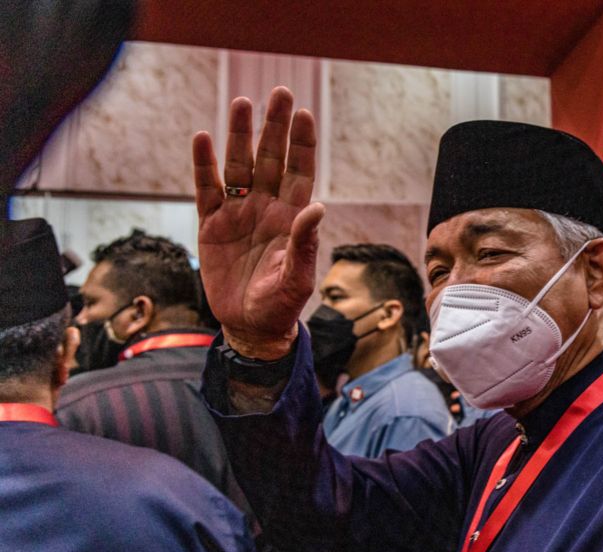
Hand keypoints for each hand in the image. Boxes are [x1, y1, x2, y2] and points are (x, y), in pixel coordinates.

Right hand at [193, 87, 325, 358]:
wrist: (250, 326)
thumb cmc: (281, 304)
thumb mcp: (297, 278)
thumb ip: (305, 243)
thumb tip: (317, 206)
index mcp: (292, 217)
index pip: (300, 171)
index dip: (302, 144)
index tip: (305, 114)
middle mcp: (266, 207)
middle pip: (271, 158)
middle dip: (275, 127)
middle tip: (279, 92)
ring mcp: (238, 213)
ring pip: (239, 165)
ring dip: (240, 136)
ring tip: (241, 102)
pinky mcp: (212, 225)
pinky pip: (207, 188)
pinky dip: (204, 165)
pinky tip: (203, 138)